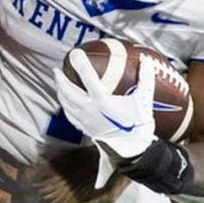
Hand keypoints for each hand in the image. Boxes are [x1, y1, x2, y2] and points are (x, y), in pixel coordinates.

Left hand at [53, 52, 156, 186]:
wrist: (133, 149)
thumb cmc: (139, 124)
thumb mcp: (144, 100)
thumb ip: (145, 79)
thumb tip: (146, 61)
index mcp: (102, 101)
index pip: (87, 77)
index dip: (80, 63)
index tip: (75, 52)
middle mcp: (90, 110)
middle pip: (68, 91)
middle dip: (60, 79)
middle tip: (57, 69)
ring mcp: (85, 120)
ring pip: (66, 103)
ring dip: (60, 91)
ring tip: (58, 82)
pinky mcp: (85, 129)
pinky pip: (69, 115)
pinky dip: (65, 106)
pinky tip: (65, 102)